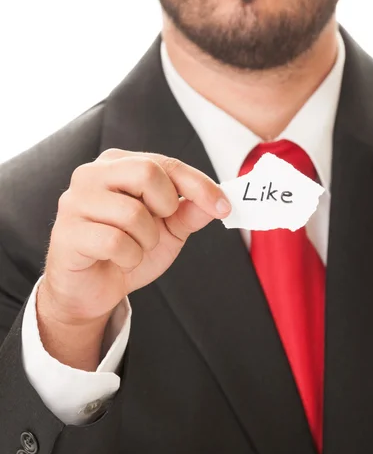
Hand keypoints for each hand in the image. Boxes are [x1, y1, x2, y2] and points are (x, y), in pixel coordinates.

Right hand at [39, 149, 230, 328]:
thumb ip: (190, 212)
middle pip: (147, 172)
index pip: (165, 163)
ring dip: (146, 240)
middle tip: (158, 226)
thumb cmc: (126, 251)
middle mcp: (91, 174)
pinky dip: (129, 258)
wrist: (91, 290)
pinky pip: (115, 242)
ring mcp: (75, 202)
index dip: (199, 185)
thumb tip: (219, 201)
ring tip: (134, 247)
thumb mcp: (167, 231)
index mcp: (117, 165)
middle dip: (165, 207)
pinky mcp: (67, 233)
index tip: (224, 207)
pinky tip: (118, 260)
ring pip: (133, 213)